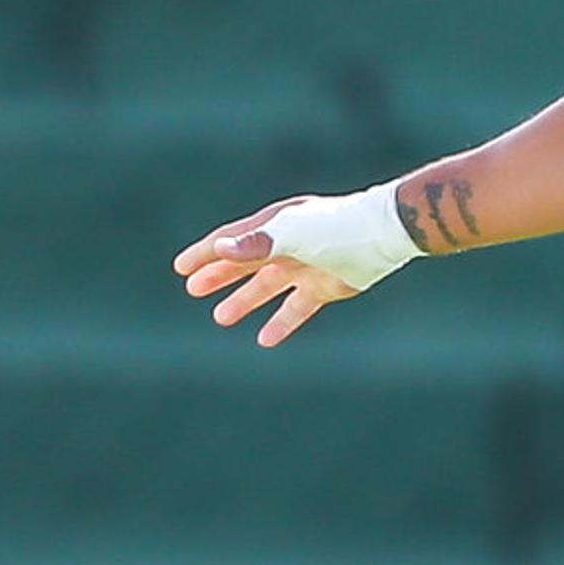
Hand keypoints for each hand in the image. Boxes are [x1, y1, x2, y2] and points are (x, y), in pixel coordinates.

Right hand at [175, 203, 362, 347]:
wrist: (382, 236)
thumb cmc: (336, 228)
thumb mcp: (293, 234)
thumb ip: (257, 243)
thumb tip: (220, 249)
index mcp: (275, 225)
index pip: (231, 240)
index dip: (205, 254)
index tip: (181, 268)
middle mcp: (287, 244)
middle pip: (245, 263)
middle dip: (219, 276)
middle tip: (193, 289)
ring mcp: (305, 266)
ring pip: (266, 287)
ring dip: (243, 301)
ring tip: (220, 317)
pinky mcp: (324, 287)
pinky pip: (296, 308)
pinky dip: (281, 322)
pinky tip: (265, 339)